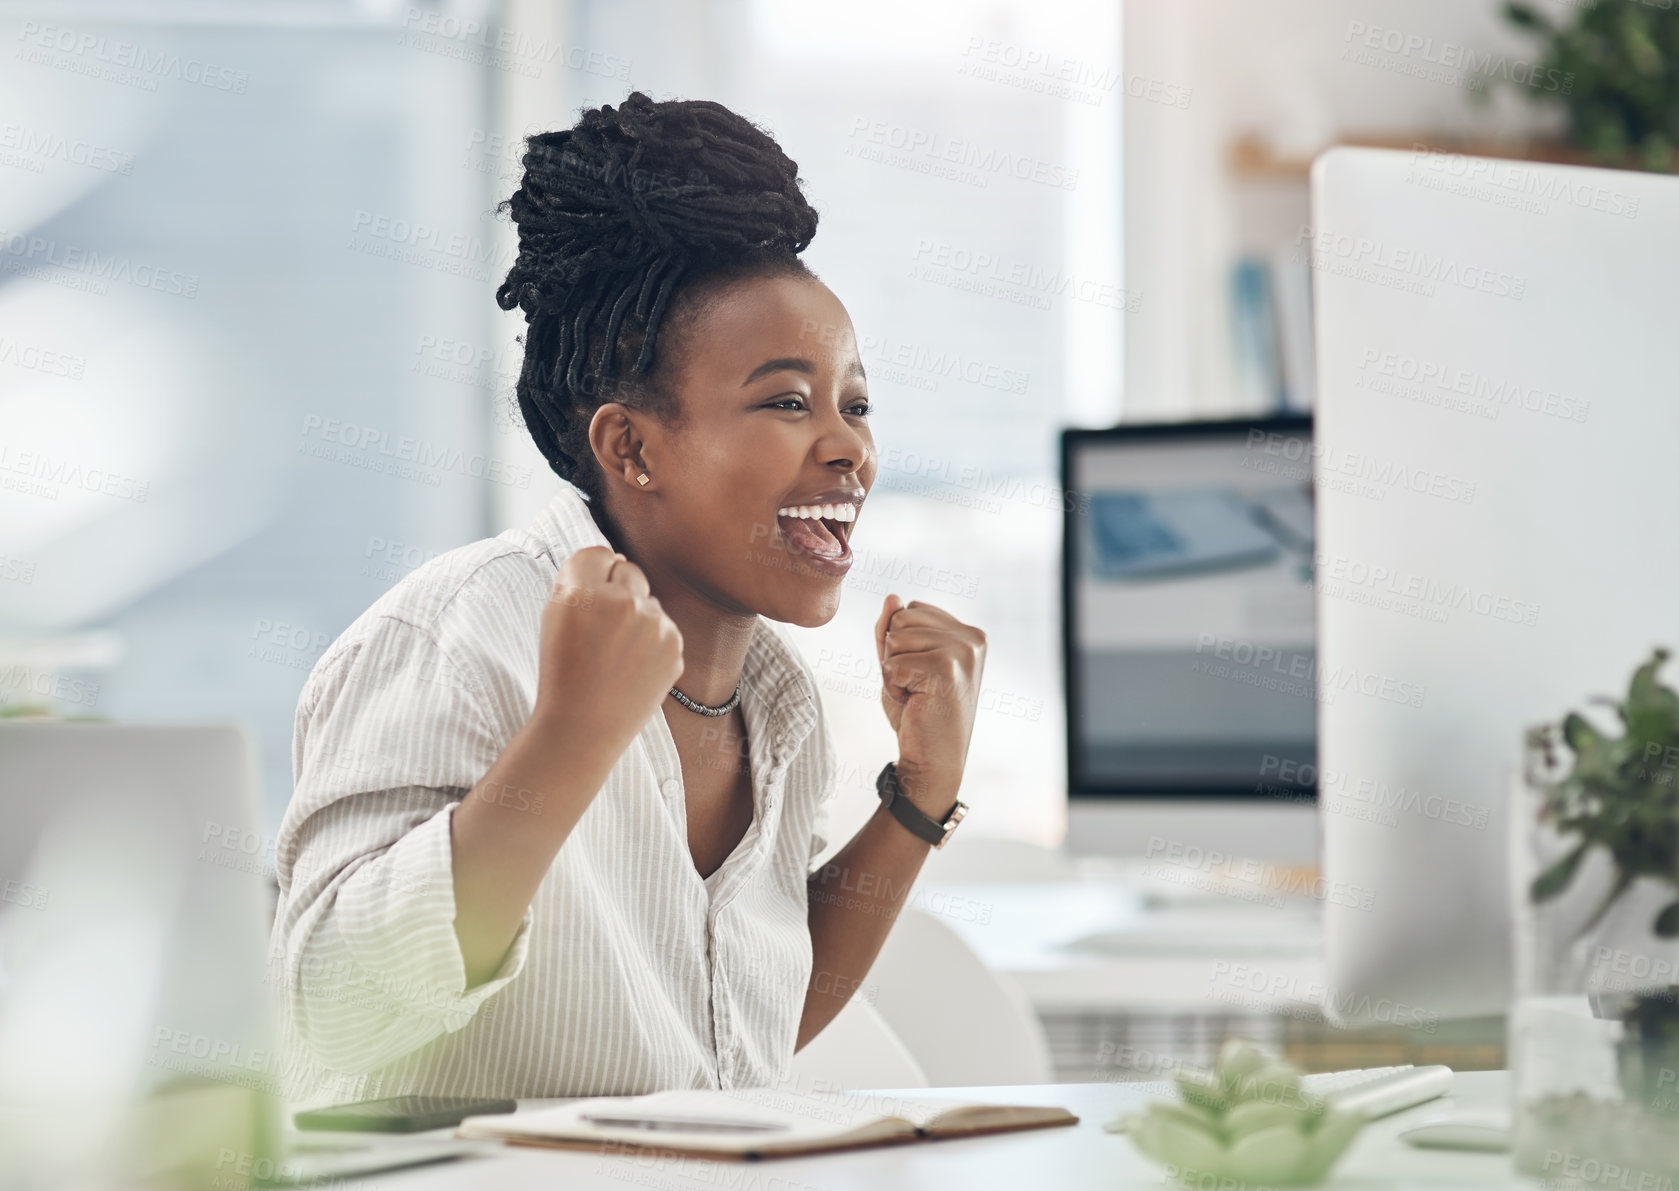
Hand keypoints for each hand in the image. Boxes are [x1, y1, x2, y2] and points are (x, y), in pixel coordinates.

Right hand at [533, 545, 682, 749]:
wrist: (583, 728)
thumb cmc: (563, 672)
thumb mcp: (554, 617)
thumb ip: (579, 580)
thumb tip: (616, 558)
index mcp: (582, 592)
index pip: (598, 553)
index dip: (592, 574)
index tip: (587, 597)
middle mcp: (621, 601)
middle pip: (628, 569)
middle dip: (617, 590)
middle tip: (601, 628)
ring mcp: (653, 624)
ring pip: (648, 601)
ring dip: (636, 617)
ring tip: (615, 655)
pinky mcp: (674, 647)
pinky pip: (664, 627)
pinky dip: (652, 642)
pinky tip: (632, 667)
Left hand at [873, 594, 986, 810]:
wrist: (931, 760)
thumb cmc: (918, 713)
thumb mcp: (901, 663)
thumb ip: (893, 630)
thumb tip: (892, 597)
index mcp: (967, 633)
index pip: (910, 609)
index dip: (900, 644)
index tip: (920, 675)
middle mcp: (972, 637)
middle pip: (901, 619)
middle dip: (895, 655)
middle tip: (917, 687)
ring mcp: (963, 651)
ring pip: (895, 639)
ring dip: (894, 672)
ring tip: (917, 695)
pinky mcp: (947, 668)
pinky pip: (892, 664)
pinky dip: (893, 687)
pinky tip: (916, 704)